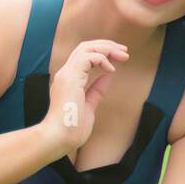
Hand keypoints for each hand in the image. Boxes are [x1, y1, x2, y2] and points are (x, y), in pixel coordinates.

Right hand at [41, 39, 128, 155]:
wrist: (59, 138)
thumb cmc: (72, 129)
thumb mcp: (89, 106)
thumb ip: (97, 91)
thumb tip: (108, 76)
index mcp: (69, 80)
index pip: (84, 56)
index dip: (102, 53)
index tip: (119, 57)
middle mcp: (66, 74)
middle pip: (85, 47)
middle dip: (107, 45)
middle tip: (124, 50)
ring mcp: (67, 75)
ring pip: (86, 48)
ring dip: (107, 49)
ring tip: (123, 55)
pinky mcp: (71, 78)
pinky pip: (88, 57)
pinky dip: (102, 59)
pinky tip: (111, 70)